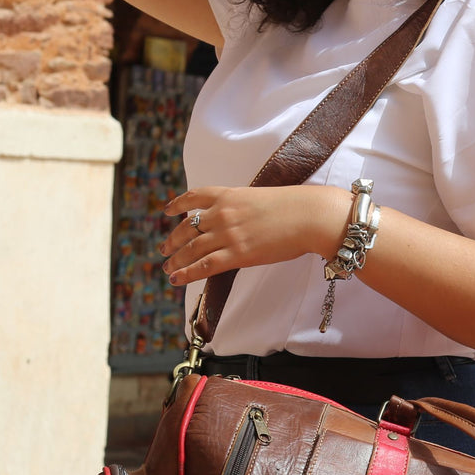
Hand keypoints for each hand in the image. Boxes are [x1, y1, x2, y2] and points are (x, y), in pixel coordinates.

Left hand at [160, 185, 346, 285]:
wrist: (310, 216)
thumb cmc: (297, 206)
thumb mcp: (262, 198)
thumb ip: (245, 207)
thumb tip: (241, 220)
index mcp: (228, 195)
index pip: (194, 197)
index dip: (177, 205)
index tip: (167, 211)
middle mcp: (222, 213)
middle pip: (187, 227)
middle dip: (172, 240)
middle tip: (164, 250)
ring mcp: (228, 234)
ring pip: (190, 248)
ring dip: (175, 260)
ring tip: (168, 268)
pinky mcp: (237, 254)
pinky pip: (203, 265)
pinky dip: (186, 273)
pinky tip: (176, 279)